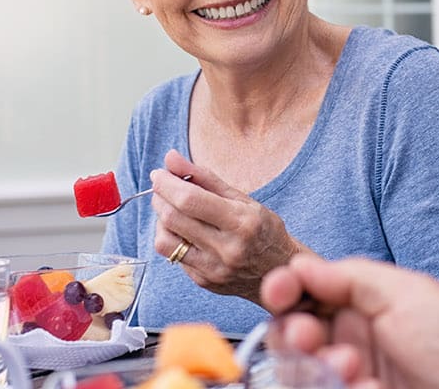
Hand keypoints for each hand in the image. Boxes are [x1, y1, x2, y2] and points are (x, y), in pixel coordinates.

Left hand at [152, 149, 309, 302]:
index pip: (190, 200)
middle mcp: (227, 249)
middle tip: (161, 187)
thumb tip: (170, 157)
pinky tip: (183, 231)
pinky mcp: (204, 281)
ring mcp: (214, 269)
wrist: (279, 270)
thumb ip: (204, 177)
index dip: (167, 184)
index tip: (158, 173)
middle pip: (173, 218)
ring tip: (170, 209)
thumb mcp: (242, 198)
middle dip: (159, 197)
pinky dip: (171, 238)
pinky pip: (173, 256)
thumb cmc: (262, 229)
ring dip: (160, 219)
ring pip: (164, 241)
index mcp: (241, 222)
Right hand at [261, 255, 438, 388]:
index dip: (284, 289)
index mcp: (361, 302)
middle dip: (291, 334)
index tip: (278, 292)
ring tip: (350, 367)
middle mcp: (351, 337)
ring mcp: (353, 374)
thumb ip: (350, 276)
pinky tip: (368, 386)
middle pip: (290, 333)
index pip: (304, 292)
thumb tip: (300, 264)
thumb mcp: (407, 292)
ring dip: (315, 367)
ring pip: (300, 371)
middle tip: (308, 338)